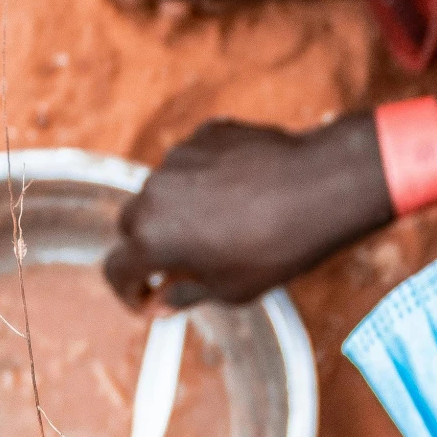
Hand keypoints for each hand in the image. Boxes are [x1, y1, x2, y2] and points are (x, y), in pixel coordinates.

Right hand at [102, 116, 391, 309]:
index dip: (128, 291)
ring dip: (177, 211)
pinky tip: (237, 195)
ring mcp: (178, 159)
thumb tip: (162, 300)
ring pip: (162, 191)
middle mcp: (154, 193)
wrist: (320, 187)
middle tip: (179, 265)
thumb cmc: (278, 245)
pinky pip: (190, 164)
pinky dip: (202, 181)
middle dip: (149, 247)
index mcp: (153, 238)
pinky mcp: (204, 136)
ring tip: (220, 227)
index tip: (146, 299)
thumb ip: (185, 293)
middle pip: (132, 225)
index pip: (116, 268)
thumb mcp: (230, 289)